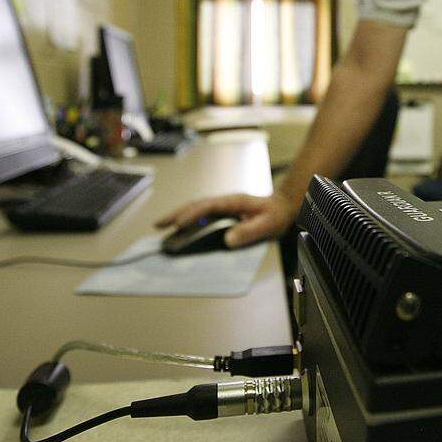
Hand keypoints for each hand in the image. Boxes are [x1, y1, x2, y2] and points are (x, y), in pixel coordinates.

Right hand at [154, 191, 299, 247]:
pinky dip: (187, 219)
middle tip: (158, 224)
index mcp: (234, 201)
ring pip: (196, 208)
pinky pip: (201, 215)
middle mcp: (225, 202)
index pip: (209, 206)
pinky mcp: (222, 213)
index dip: (193, 214)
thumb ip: (250, 231)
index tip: (179, 224)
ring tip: (161, 225)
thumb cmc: (277, 214)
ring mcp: (222, 206)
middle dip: (176, 214)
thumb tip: (228, 240)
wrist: (284, 206)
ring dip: (178, 215)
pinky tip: (179, 228)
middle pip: (196, 205)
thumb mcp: (268, 224)